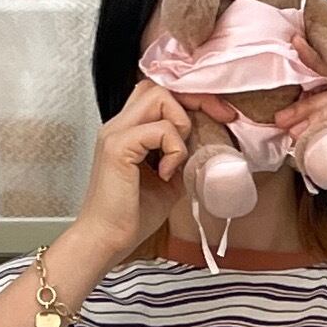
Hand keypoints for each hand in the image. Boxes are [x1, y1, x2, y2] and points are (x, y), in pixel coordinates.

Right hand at [67, 79, 192, 267]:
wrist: (106, 241)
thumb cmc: (131, 216)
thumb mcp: (168, 180)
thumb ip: (181, 156)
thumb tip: (206, 143)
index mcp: (128, 130)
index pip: (158, 94)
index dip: (190, 100)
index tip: (219, 116)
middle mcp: (118, 125)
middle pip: (158, 86)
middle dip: (191, 103)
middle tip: (204, 133)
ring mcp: (115, 133)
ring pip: (158, 97)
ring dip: (179, 126)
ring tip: (175, 160)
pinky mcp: (118, 147)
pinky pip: (160, 129)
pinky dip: (173, 149)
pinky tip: (165, 174)